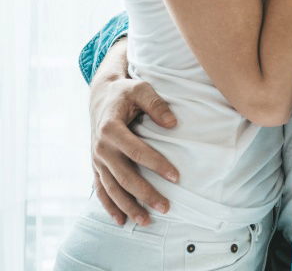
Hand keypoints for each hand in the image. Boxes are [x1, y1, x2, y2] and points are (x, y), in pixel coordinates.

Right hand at [90, 74, 178, 225]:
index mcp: (111, 129)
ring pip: (112, 189)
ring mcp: (96, 159)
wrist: (101, 95)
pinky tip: (121, 220)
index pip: (137, 152)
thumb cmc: (125, 92)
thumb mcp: (141, 89)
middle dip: (145, 194)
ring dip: (128, 207)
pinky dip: (110, 207)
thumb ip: (156, 104)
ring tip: (147, 221)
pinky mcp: (95, 166)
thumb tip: (173, 123)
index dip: (157, 164)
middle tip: (166, 207)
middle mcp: (101, 147)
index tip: (176, 177)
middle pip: (124, 177)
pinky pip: (101, 190)